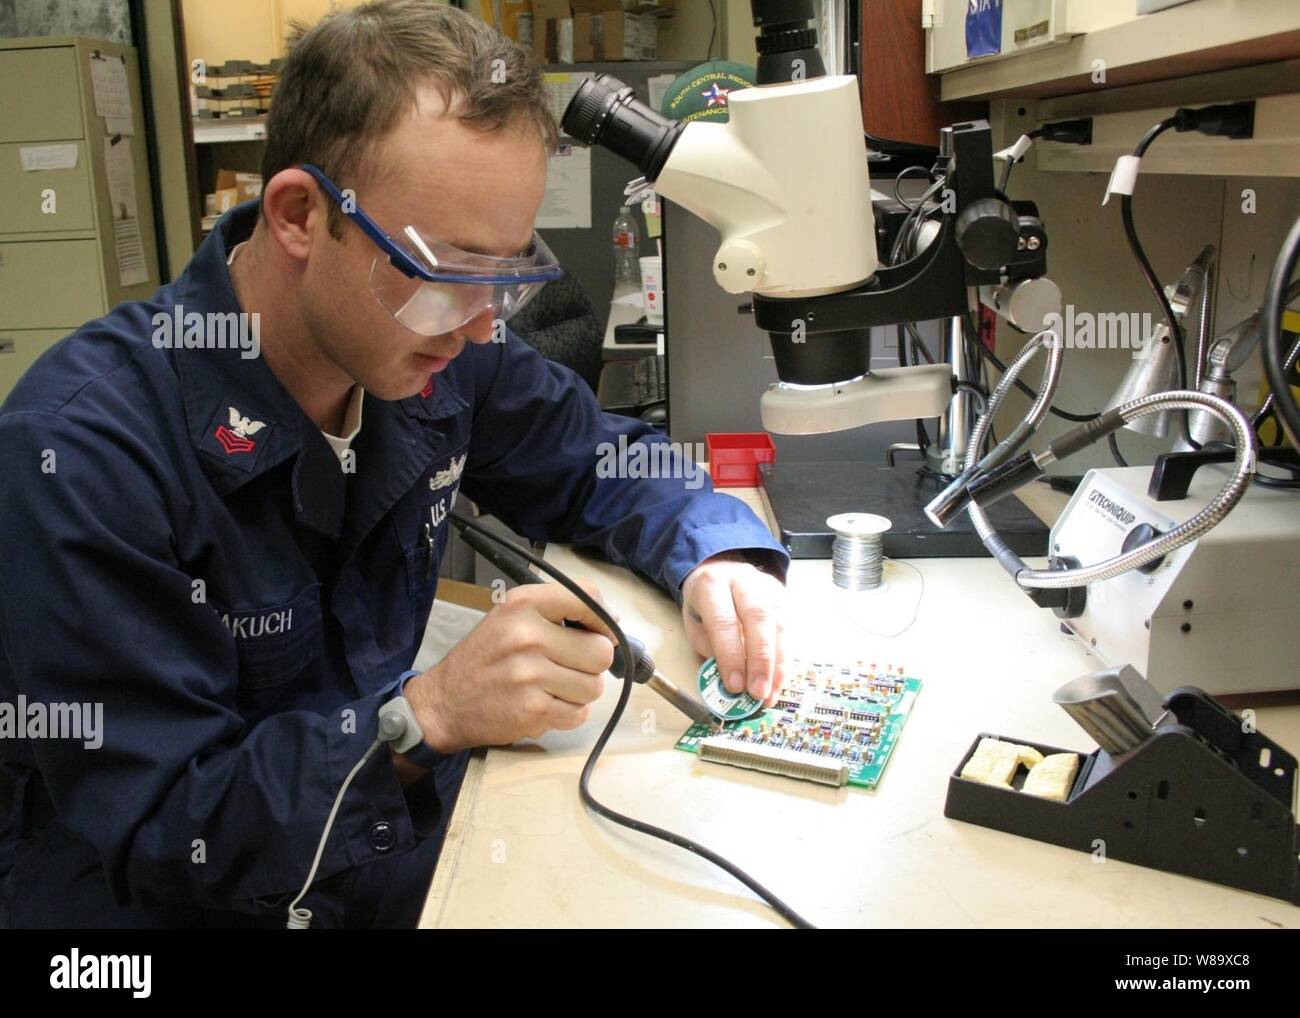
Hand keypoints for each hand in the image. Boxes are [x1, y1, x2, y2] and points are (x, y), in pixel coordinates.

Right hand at [404, 581, 616, 754]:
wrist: (444, 701)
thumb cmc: (485, 657)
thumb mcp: (510, 617)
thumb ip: (556, 612)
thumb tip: (613, 624)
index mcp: (523, 604)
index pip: (586, 596)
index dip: (604, 618)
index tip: (603, 633)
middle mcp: (526, 635)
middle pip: (600, 651)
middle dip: (591, 664)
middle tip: (567, 667)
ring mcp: (529, 674)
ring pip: (593, 687)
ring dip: (578, 692)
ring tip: (551, 688)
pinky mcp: (532, 709)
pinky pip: (579, 714)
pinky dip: (567, 714)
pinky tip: (544, 705)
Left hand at [680, 553, 786, 707]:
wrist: (721, 568)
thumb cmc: (705, 603)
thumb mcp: (694, 623)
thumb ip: (710, 649)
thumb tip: (730, 682)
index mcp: (713, 585)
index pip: (724, 621)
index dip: (731, 655)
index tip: (735, 686)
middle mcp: (743, 581)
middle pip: (758, 619)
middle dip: (760, 661)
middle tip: (758, 692)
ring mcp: (767, 587)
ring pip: (780, 625)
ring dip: (777, 665)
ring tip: (770, 694)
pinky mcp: (783, 598)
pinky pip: (789, 632)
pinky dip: (784, 661)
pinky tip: (778, 682)